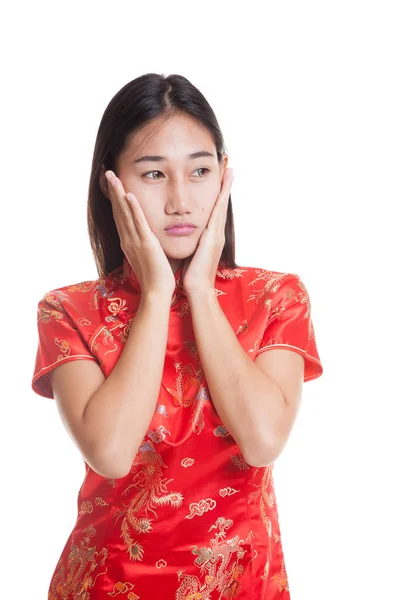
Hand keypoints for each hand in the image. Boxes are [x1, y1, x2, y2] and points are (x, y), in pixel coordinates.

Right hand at [105, 170, 175, 296]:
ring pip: (124, 213)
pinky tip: (129, 195)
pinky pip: (138, 223)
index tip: (112, 183)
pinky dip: (133, 208)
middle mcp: (128, 239)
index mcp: (128, 241)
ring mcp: (135, 241)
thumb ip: (145, 242)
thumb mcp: (147, 254)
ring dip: (118, 193)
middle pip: (118, 210)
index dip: (115, 198)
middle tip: (107, 172)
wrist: (156, 291)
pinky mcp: (146, 244)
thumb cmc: (155, 275)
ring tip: (113, 176)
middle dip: (113, 190)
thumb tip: (147, 235)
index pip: (120, 215)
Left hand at [181, 168, 233, 295]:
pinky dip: (221, 198)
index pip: (215, 209)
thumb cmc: (192, 274)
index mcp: (211, 235)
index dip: (218, 193)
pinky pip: (217, 212)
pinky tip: (223, 187)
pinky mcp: (213, 236)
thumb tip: (185, 235)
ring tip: (229, 169)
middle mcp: (216, 232)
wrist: (198, 288)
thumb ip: (192, 242)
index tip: (220, 177)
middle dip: (225, 184)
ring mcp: (217, 233)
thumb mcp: (192, 252)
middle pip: (221, 203)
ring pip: (222, 204)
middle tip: (229, 165)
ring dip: (226, 186)